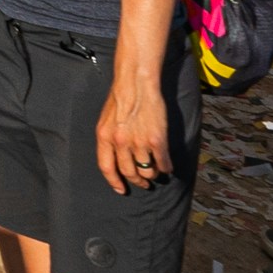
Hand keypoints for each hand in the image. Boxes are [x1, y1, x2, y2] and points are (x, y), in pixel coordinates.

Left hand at [95, 66, 170, 195]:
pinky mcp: (156, 140)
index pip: (107, 167)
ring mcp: (138, 142)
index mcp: (104, 136)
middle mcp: (120, 142)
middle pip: (129, 172)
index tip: (121, 189)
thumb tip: (115, 156)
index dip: (114, 181)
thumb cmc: (121, 98)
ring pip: (147, 171)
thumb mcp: (107, 119)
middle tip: (143, 183)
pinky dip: (166, 168)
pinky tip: (167, 166)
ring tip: (155, 171)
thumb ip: (110, 138)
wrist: (136, 83)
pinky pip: (162, 163)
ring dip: (152, 174)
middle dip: (137, 181)